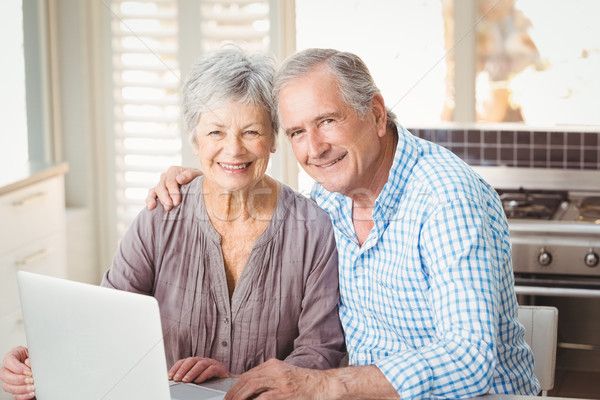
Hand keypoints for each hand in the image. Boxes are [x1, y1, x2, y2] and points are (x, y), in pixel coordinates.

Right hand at [0, 346, 35, 399]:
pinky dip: (23, 395)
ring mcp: (9, 380)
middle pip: (5, 376)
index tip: (28, 371)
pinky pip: (15, 395)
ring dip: (21, 389)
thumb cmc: (34, 357)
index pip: (8, 361)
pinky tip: (31, 393)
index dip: (17, 368)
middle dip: (19, 379)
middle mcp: (7, 369)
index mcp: (12, 357)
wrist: (38, 363)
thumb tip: (28, 363)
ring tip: (32, 387)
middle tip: (31, 379)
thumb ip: (31, 357)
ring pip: (8, 387)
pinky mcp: (14, 389)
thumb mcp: (34, 353)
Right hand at [145, 166, 201, 210]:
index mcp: (174, 171)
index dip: (172, 191)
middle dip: (165, 197)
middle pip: (162, 186)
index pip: (170, 180)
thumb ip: (190, 175)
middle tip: (169, 207)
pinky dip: (149, 200)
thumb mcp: (198, 176)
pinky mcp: (158, 193)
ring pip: (155, 190)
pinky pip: (151, 195)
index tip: (177, 201)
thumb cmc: (199, 181)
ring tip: (156, 207)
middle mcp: (166, 177)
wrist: (200, 188)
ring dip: (155, 199)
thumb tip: (179, 179)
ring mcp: (161, 184)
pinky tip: (150, 207)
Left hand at [168, 357, 229, 383]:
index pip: (184, 361)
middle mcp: (204, 361)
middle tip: (176, 379)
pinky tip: (198, 381)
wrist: (228, 383)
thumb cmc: (211, 381)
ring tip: (185, 381)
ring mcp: (212, 363)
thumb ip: (188, 378)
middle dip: (182, 370)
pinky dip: (203, 375)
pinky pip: (211, 369)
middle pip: (191, 361)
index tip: (169, 377)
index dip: (176, 368)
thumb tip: (174, 382)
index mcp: (196, 362)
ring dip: (191, 372)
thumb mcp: (197, 378)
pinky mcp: (220, 369)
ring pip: (200, 364)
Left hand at [225, 359, 339, 399]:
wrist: (324, 385)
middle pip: (247, 379)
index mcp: (273, 365)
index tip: (230, 394)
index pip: (249, 374)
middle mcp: (275, 370)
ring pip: (251, 386)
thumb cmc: (305, 383)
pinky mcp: (284, 392)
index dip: (236, 385)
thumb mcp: (285, 375)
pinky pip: (263, 398)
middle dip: (234, 392)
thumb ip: (269, 379)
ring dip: (239, 397)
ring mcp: (280, 381)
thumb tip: (251, 389)